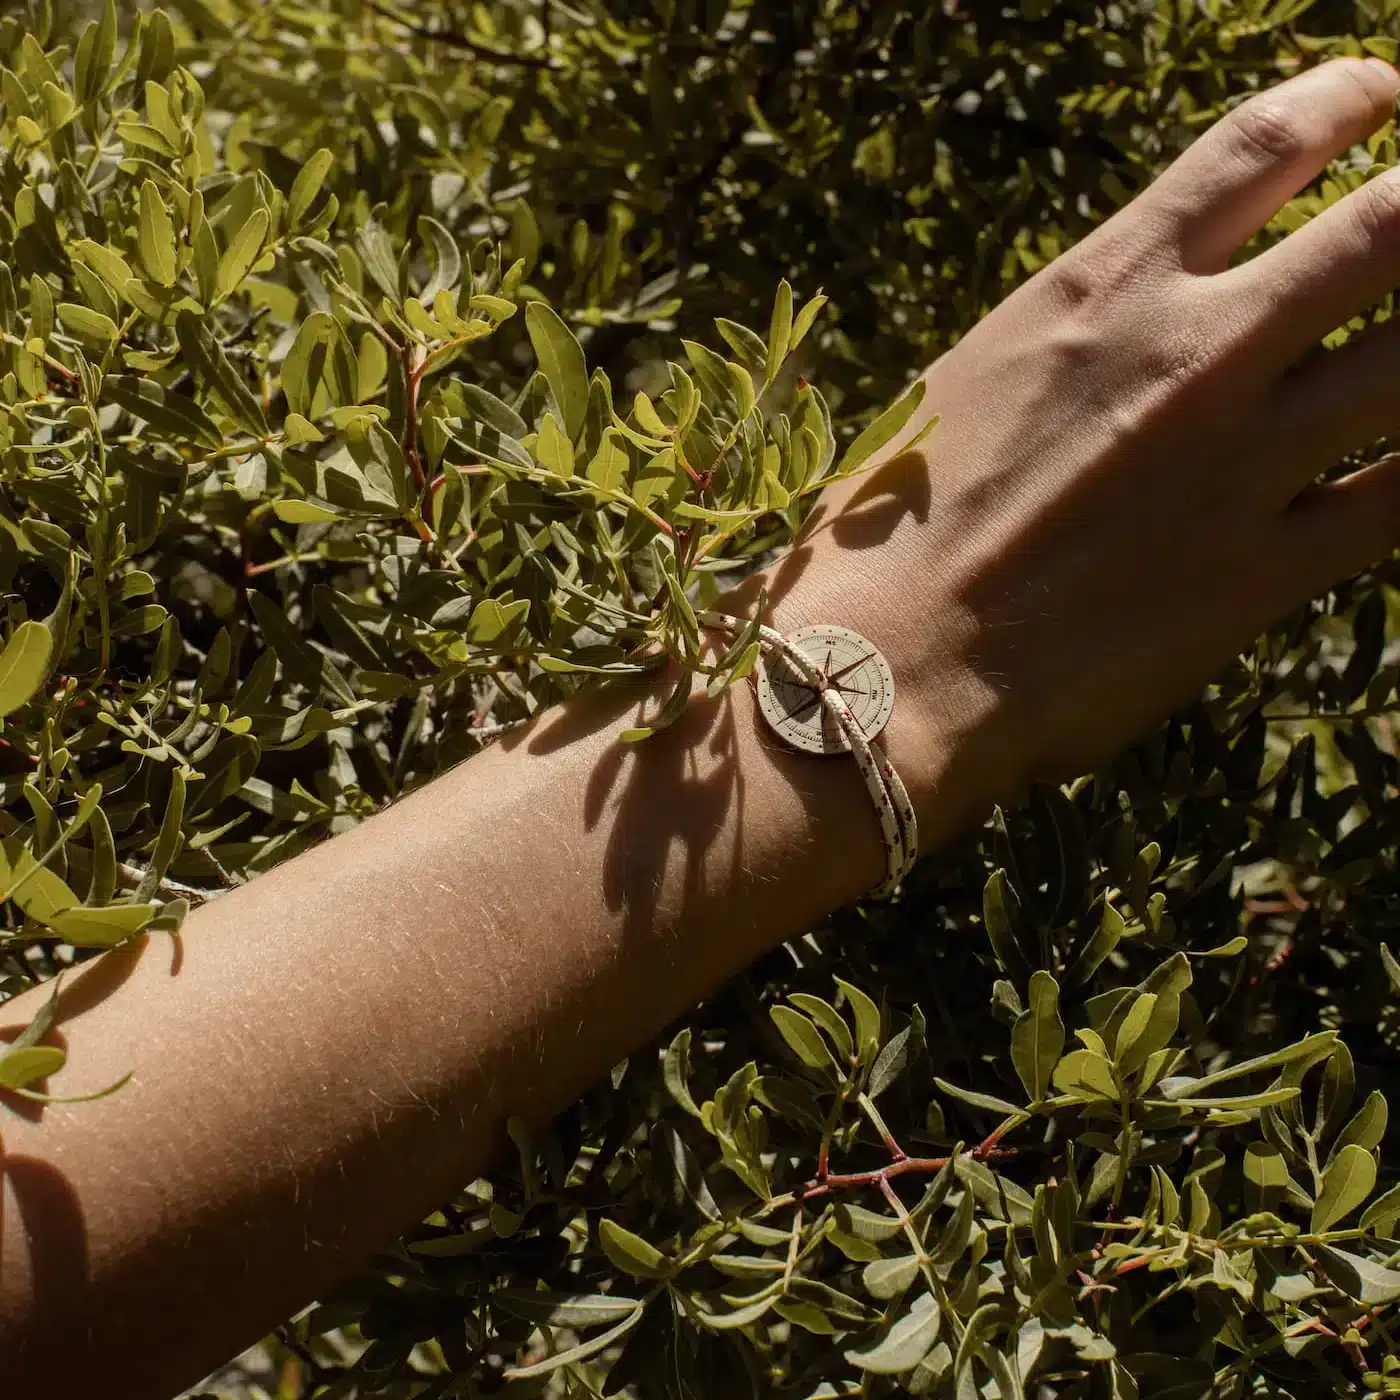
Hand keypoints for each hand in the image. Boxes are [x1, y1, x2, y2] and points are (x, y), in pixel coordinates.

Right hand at [762, 56, 1399, 828]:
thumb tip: (1141, 317)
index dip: (1351, 99)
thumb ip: (1080, 337)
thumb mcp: (973, 386)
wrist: (881, 667)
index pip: (1264, 144)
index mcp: (1100, 290)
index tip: (1382, 101)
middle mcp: (1189, 355)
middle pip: (1391, 228)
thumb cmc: (890, 533)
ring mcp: (1236, 464)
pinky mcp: (1258, 575)